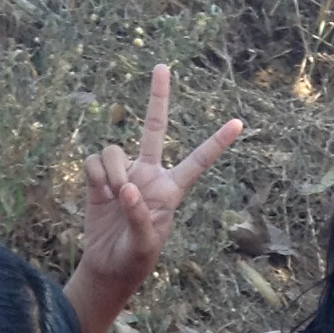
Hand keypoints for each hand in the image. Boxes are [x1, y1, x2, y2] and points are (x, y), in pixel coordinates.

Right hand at [75, 65, 245, 296]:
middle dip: (158, 97)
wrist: (109, 265)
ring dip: (112, 172)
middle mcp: (149, 173)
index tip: (239, 123)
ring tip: (113, 196)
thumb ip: (140, 217)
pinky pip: (94, 160)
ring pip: (114, 150)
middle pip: (154, 127)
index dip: (217, 143)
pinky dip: (95, 176)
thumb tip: (127, 188)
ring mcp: (124, 172)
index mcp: (171, 190)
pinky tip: (99, 194)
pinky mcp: (99, 176)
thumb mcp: (144, 245)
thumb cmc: (135, 258)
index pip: (198, 162)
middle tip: (163, 67)